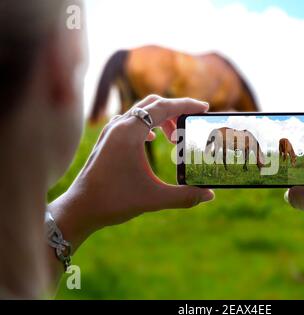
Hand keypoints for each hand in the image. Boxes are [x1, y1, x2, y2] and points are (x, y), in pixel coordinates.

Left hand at [49, 95, 213, 249]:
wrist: (80, 208)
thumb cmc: (114, 201)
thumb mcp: (154, 199)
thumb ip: (185, 196)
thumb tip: (210, 195)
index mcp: (130, 133)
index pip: (164, 107)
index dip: (186, 105)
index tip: (204, 108)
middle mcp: (119, 126)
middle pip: (153, 104)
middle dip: (176, 111)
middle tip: (191, 124)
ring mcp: (110, 132)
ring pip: (141, 112)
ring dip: (161, 118)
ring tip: (174, 137)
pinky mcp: (107, 140)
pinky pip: (130, 121)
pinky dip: (147, 124)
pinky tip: (152, 139)